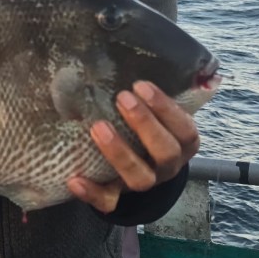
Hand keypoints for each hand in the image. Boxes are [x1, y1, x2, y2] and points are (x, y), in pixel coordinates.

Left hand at [67, 80, 199, 212]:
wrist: (142, 167)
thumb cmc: (148, 128)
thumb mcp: (159, 113)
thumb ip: (154, 95)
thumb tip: (145, 55)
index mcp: (183, 145)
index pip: (184, 129)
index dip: (166, 108)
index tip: (141, 85)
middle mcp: (167, 167)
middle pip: (165, 153)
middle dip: (144, 125)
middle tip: (121, 98)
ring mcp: (145, 184)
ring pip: (139, 178)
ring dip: (120, 153)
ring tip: (98, 127)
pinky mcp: (119, 197)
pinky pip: (108, 202)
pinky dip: (91, 193)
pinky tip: (74, 179)